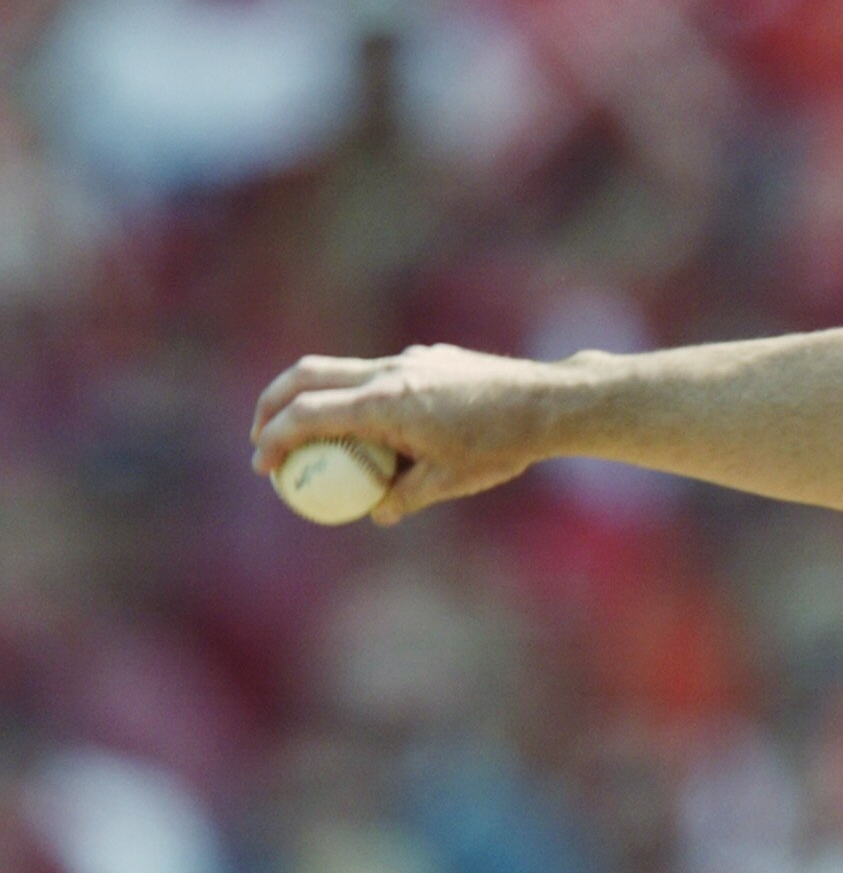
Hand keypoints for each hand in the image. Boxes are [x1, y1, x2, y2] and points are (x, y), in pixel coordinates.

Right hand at [249, 344, 568, 524]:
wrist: (550, 402)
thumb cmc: (502, 445)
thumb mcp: (448, 481)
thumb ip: (404, 497)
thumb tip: (378, 514)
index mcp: (384, 403)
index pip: (306, 415)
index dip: (275, 440)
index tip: (265, 467)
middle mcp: (389, 372)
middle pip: (305, 376)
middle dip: (272, 405)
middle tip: (263, 438)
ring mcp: (408, 360)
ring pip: (341, 370)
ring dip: (314, 398)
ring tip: (312, 436)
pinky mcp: (428, 359)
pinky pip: (378, 374)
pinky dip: (358, 396)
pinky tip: (378, 429)